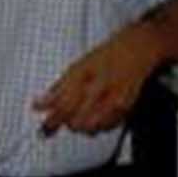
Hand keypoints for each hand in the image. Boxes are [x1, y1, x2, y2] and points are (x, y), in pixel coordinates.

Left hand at [34, 27, 159, 135]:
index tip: (45, 125)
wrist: (137, 50)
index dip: (52, 119)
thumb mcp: (78, 66)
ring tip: (78, 118)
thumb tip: (40, 105)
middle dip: (67, 123)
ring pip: (92, 126)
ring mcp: (115, 99)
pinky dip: (98, 125)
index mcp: (84, 76)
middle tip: (62, 122)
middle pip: (77, 120)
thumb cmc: (106, 56)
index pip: (63, 105)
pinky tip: (96, 117)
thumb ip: (58, 88)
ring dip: (82, 126)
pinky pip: (108, 125)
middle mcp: (100, 88)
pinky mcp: (127, 107)